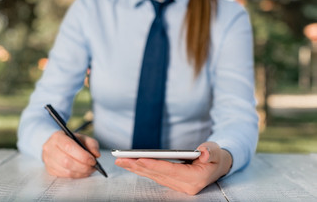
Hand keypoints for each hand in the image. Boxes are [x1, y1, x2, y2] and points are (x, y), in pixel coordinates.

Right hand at [42, 131, 99, 177]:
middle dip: (83, 166)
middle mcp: (49, 148)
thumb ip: (92, 144)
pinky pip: (64, 176)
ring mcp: (47, 160)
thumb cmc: (73, 141)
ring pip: (65, 170)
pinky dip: (76, 175)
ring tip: (90, 169)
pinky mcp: (49, 169)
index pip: (69, 147)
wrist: (61, 145)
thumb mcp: (84, 138)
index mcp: (57, 137)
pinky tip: (83, 172)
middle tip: (93, 166)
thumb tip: (96, 155)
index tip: (93, 160)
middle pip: (66, 161)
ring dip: (81, 172)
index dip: (82, 155)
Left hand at [115, 142, 231, 194]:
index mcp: (196, 179)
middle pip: (158, 175)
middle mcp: (185, 186)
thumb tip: (204, 151)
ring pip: (153, 177)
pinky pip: (154, 176)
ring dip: (136, 169)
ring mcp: (178, 186)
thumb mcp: (215, 151)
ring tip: (121, 161)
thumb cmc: (215, 157)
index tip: (140, 159)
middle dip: (139, 166)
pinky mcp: (172, 183)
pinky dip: (142, 170)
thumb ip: (210, 152)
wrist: (217, 166)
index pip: (172, 171)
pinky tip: (131, 164)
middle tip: (122, 159)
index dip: (156, 165)